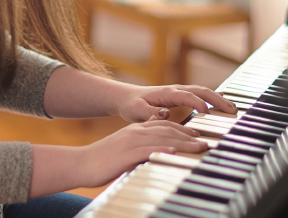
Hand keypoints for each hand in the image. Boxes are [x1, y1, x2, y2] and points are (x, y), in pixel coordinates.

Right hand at [77, 118, 207, 187]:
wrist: (82, 162)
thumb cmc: (104, 159)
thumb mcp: (125, 148)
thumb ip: (141, 145)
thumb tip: (158, 149)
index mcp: (135, 130)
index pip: (163, 125)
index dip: (182, 129)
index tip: (197, 135)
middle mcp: (135, 132)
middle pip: (167, 130)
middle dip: (188, 135)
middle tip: (205, 142)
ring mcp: (131, 142)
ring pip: (162, 139)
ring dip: (183, 143)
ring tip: (199, 147)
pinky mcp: (127, 154)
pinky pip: (148, 151)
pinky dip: (163, 151)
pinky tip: (174, 153)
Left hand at [116, 84, 237, 122]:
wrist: (126, 97)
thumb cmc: (131, 105)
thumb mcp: (136, 111)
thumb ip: (150, 113)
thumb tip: (165, 113)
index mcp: (166, 93)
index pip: (186, 96)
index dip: (198, 103)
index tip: (207, 113)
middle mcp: (175, 90)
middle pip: (200, 91)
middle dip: (217, 99)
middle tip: (233, 110)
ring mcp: (179, 92)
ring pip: (203, 91)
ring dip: (218, 98)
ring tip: (234, 108)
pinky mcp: (180, 96)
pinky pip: (200, 94)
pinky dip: (213, 97)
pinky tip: (225, 101)